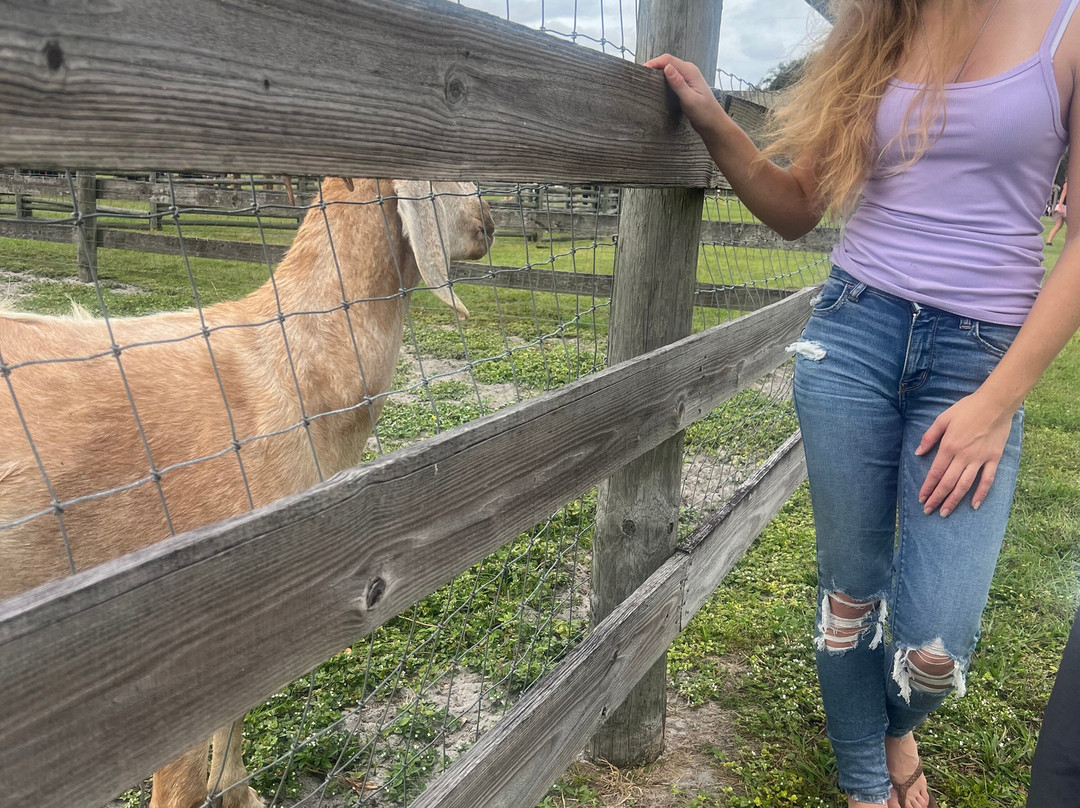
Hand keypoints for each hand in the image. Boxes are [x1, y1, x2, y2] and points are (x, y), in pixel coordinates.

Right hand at [643, 53, 724, 135]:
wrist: (713, 123)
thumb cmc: (704, 113)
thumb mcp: (690, 100)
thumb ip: (678, 84)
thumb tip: (667, 68)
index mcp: (690, 71)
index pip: (668, 60)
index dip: (654, 62)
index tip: (642, 70)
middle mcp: (689, 71)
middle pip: (667, 62)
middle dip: (654, 66)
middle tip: (640, 76)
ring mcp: (687, 77)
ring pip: (668, 69)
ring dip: (657, 73)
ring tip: (645, 80)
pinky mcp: (685, 85)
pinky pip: (671, 78)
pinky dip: (662, 79)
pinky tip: (656, 86)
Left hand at [915, 392, 1016, 516]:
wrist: (996, 403)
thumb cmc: (967, 408)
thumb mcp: (943, 418)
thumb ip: (929, 436)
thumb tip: (918, 452)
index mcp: (949, 446)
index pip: (935, 472)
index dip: (928, 487)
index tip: (921, 498)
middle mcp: (963, 456)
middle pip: (948, 483)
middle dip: (937, 498)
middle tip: (929, 511)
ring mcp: (980, 459)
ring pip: (965, 485)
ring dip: (954, 500)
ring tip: (945, 512)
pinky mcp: (994, 459)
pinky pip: (987, 480)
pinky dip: (981, 494)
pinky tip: (973, 505)